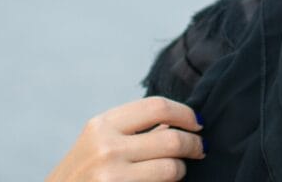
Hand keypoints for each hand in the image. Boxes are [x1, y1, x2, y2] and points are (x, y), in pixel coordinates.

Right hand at [46, 96, 204, 181]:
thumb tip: (179, 121)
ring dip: (182, 169)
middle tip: (200, 148)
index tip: (197, 123)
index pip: (157, 106)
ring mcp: (112, 175)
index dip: (185, 113)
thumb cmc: (82, 173)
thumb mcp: (99, 141)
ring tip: (178, 170)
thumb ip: (134, 129)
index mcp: (102, 124)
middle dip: (194, 144)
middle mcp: (106, 147)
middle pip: (172, 138)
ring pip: (172, 167)